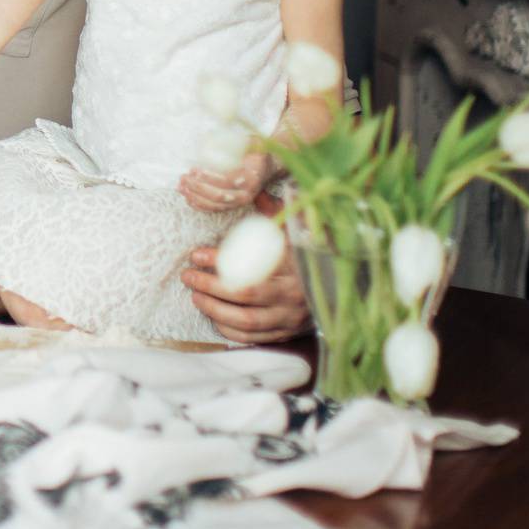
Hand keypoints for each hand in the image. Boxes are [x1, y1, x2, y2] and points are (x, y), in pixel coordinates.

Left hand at [178, 151, 272, 212]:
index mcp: (252, 178)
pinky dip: (200, 205)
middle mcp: (247, 194)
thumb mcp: (253, 144)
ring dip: (195, 197)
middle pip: (219, 195)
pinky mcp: (233, 206)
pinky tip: (188, 198)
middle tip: (184, 177)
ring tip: (181, 186)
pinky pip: (215, 209)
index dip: (209, 177)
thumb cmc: (256, 153)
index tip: (194, 169)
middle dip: (198, 188)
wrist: (266, 167)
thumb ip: (241, 142)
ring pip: (215, 205)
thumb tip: (216, 136)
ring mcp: (240, 202)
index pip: (228, 181)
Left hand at [181, 190, 310, 342]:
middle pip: (244, 296)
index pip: (251, 267)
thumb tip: (253, 190)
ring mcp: (289, 318)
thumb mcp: (295, 229)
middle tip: (188, 276)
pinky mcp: (285, 333)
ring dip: (214, 310)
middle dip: (210, 286)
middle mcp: (293, 296)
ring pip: (245, 321)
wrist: (340, 289)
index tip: (197, 253)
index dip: (219, 262)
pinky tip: (213, 317)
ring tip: (195, 295)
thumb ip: (275, 211)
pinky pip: (252, 338)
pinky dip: (229, 330)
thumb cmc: (307, 253)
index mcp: (294, 267)